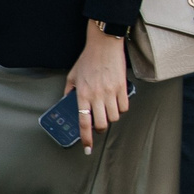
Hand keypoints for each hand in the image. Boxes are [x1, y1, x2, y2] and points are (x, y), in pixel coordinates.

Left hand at [65, 30, 132, 153]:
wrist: (105, 44)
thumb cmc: (88, 58)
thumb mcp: (73, 75)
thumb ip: (69, 91)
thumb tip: (68, 102)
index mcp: (82, 94)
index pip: (84, 122)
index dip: (86, 138)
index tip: (87, 148)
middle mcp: (97, 95)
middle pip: (102, 124)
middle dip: (100, 129)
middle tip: (98, 126)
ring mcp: (111, 92)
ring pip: (114, 117)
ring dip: (111, 118)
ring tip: (107, 111)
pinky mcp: (122, 87)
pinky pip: (124, 106)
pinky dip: (121, 109)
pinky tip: (117, 104)